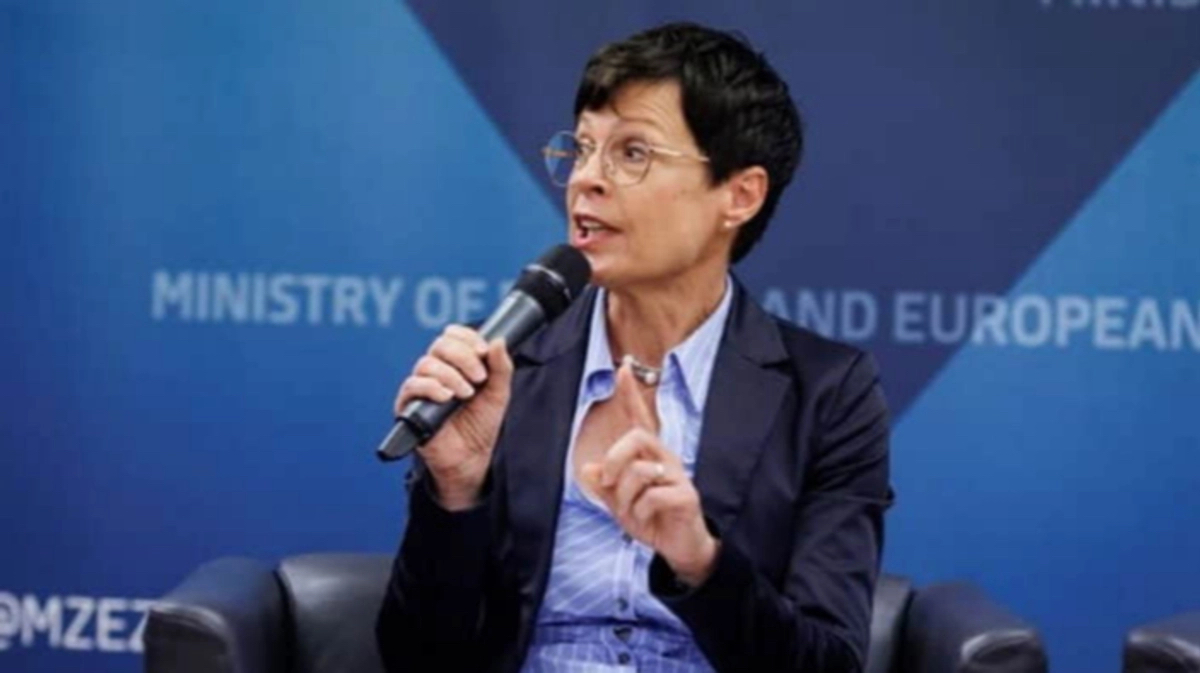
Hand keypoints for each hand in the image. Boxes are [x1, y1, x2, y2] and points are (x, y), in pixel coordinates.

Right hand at [394, 325, 512, 509]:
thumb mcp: (498, 393)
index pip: (453, 335)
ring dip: (451, 375)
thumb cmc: (481, 425)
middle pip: (440, 345)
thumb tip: (498, 340)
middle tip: (479, 377)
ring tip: (466, 394)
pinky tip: (447, 397)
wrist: (471, 458)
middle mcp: (436, 371)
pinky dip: (431, 387)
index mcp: (456, 364)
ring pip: (426, 363)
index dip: (467, 338)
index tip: (483, 351)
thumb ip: (500, 367)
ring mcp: (421, 387)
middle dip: (463, 357)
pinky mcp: (409, 405)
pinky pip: (412, 385)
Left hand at [580, 363, 718, 585]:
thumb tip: (588, 468)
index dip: (631, 393)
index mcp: (649, 455)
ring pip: (640, 471)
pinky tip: (646, 519)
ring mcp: (677, 476)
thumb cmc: (652, 519)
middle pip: (636, 436)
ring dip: (625, 497)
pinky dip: (640, 511)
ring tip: (631, 512)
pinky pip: (652, 496)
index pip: (640, 417)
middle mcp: (665, 458)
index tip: (623, 366)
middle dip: (615, 459)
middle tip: (609, 482)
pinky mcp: (685, 496)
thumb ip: (604, 485)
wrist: (679, 549)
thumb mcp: (619, 502)